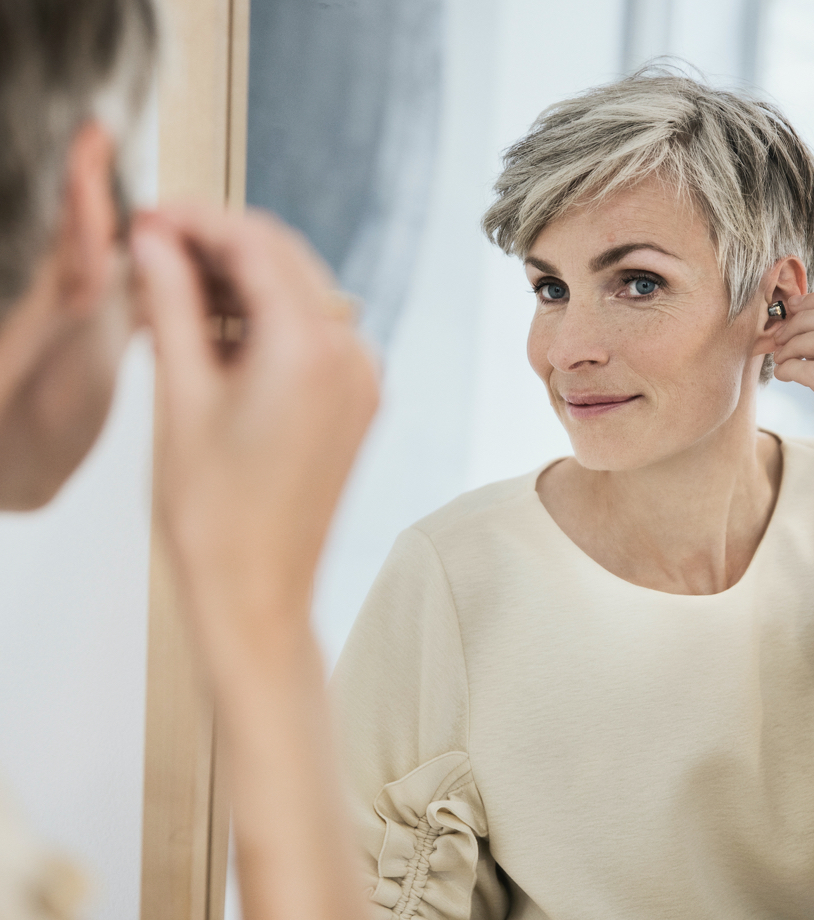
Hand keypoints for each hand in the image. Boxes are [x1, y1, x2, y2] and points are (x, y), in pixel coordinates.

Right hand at [130, 206, 378, 659]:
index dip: (197, 220)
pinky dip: (270, 322)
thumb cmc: (217, 516)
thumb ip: (172, 304)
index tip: (153, 218)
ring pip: (302, 295)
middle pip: (285, 260)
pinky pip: (316, 335)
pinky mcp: (358, 402)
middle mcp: (352, 356)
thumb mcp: (181, 397)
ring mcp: (363, 380)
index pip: (255, 243)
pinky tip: (220, 334)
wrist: (258, 591)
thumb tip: (157, 242)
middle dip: (220, 246)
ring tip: (176, 298)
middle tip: (156, 252)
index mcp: (310, 350)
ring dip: (244, 284)